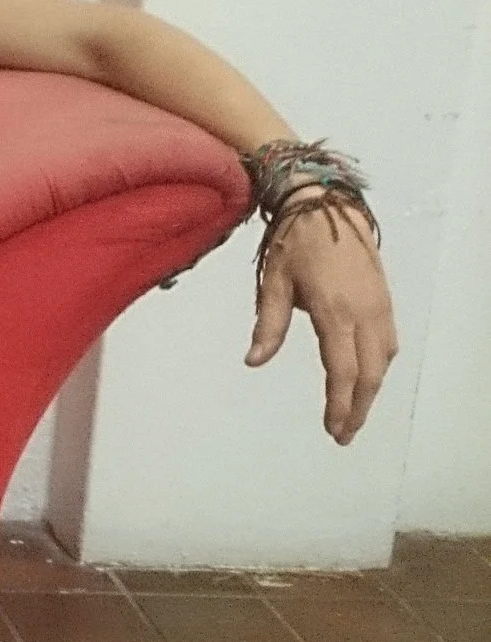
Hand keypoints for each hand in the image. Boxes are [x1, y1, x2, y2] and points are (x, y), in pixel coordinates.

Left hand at [246, 193, 396, 444]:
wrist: (328, 207)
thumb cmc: (295, 243)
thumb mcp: (273, 283)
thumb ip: (268, 325)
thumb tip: (254, 361)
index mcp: (334, 310)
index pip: (342, 369)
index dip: (339, 403)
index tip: (333, 429)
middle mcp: (364, 312)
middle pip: (370, 372)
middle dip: (358, 406)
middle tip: (343, 434)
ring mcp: (379, 306)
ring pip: (384, 359)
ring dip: (370, 390)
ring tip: (352, 413)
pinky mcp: (384, 300)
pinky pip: (388, 342)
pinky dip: (378, 366)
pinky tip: (365, 378)